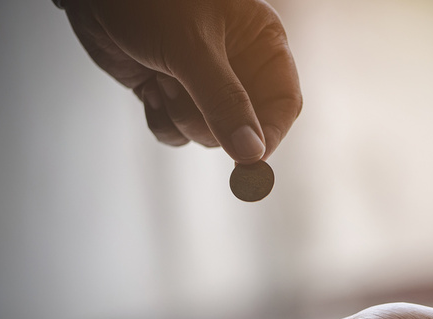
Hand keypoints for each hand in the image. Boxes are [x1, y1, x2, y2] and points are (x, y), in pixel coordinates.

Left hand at [62, 0, 301, 161]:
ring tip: (161, 78)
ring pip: (211, 134)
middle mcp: (239, 66)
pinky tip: (148, 87)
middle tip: (179, 94)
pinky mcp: (173, 94)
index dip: (270, 133)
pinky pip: (179, 132)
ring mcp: (204, 83)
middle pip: (247, 127)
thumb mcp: (191, 47)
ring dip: (182, 118)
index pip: (284, 103)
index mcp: (261, 44)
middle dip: (211, 122)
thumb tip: (252, 154)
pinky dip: (162, 121)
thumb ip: (224, 101)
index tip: (251, 160)